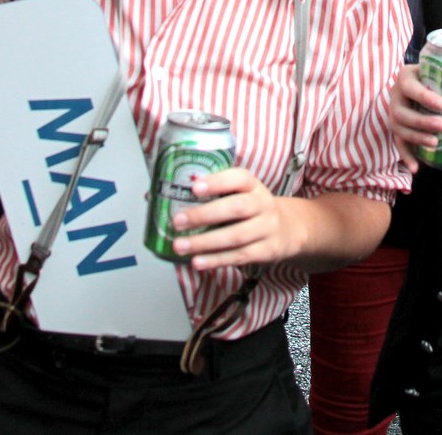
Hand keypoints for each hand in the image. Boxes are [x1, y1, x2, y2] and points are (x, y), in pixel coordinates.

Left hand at [170, 168, 305, 269]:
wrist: (288, 228)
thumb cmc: (250, 208)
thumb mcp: (238, 193)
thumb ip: (205, 193)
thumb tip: (152, 194)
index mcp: (252, 184)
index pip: (238, 178)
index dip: (216, 182)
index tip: (194, 186)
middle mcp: (262, 203)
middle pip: (235, 208)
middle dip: (204, 215)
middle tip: (177, 221)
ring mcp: (266, 228)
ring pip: (236, 236)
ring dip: (205, 242)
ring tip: (180, 246)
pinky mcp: (266, 250)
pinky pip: (239, 256)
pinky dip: (217, 260)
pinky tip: (197, 262)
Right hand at [387, 64, 441, 172]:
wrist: (416, 82)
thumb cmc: (437, 80)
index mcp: (408, 77)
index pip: (410, 86)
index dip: (424, 96)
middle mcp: (396, 95)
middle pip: (402, 111)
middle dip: (422, 121)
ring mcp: (394, 112)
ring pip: (399, 127)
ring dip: (416, 137)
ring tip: (435, 143)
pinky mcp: (396, 127)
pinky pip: (398, 143)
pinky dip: (407, 156)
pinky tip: (416, 168)